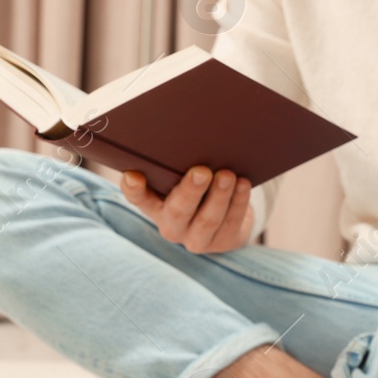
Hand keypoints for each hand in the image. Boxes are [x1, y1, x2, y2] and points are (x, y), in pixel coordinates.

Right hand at [122, 166, 252, 252]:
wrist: (225, 219)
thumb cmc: (198, 188)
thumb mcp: (182, 178)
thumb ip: (178, 166)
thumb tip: (191, 135)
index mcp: (155, 206)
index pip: (138, 198)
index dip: (134, 189)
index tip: (133, 175)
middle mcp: (172, 226)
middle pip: (178, 210)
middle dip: (190, 190)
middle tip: (201, 171)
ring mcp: (196, 239)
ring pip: (208, 219)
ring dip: (219, 196)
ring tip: (227, 175)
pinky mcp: (222, 243)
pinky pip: (231, 222)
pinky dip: (238, 202)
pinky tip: (243, 184)